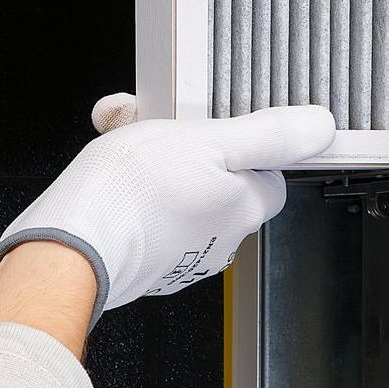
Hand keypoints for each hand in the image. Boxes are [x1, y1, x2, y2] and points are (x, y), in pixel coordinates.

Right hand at [0, 99, 335, 324]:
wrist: (68, 245)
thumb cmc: (132, 195)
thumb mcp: (209, 141)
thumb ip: (267, 135)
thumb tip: (320, 129)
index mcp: (242, 209)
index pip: (269, 177)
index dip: (243, 146)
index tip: (214, 128)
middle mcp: (218, 240)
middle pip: (220, 181)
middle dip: (189, 148)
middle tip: (159, 127)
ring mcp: (179, 255)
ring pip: (180, 193)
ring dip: (155, 162)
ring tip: (126, 143)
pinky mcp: (143, 260)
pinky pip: (147, 213)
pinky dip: (130, 189)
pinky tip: (110, 174)